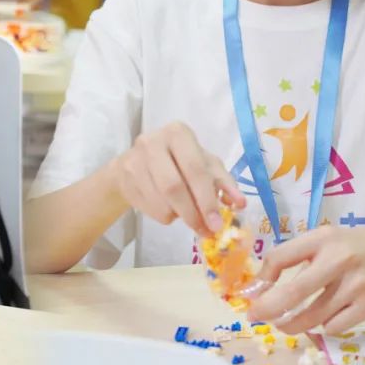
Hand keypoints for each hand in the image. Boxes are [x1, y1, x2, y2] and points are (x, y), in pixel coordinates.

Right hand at [110, 122, 245, 235]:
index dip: (207, 198)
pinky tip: (169, 208)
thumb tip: (239, 203)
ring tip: (188, 216)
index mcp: (178, 133)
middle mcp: (153, 142)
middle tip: (205, 230)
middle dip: (193, 213)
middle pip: (173, 187)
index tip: (217, 223)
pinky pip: (150, 209)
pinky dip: (165, 216)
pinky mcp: (124, 178)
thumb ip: (223, 182)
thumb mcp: (204, 164)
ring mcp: (134, 160)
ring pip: (161, 202)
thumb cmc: (177, 161)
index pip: (195, 168)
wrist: (134, 164)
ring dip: (179, 216)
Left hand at [246, 222, 364, 333]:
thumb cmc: (360, 245)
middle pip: (294, 292)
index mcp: (323, 238)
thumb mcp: (330, 238)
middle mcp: (338, 260)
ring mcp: (355, 285)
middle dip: (269, 308)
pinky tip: (320, 321)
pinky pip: (335, 326)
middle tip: (255, 316)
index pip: (280, 256)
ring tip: (283, 326)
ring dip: (292, 324)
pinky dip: (323, 327)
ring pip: (313, 316)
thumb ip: (301, 255)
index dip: (263, 277)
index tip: (256, 289)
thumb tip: (266, 282)